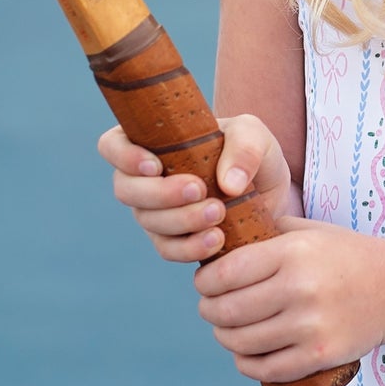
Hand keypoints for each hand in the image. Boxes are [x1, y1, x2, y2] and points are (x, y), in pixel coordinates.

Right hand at [97, 113, 300, 263]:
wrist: (271, 194)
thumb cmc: (252, 155)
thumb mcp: (256, 136)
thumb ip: (245, 147)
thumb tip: (228, 183)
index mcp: (153, 143)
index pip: (113, 145)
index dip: (124, 157)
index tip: (155, 166)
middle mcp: (146, 179)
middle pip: (126, 190)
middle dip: (160, 193)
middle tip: (198, 189)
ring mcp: (155, 213)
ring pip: (148, 221)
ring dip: (181, 220)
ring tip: (219, 212)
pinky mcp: (174, 241)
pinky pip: (169, 250)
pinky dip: (191, 248)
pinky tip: (216, 240)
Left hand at [193, 221, 384, 381]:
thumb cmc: (346, 256)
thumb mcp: (309, 231)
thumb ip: (266, 233)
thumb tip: (217, 241)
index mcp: (293, 253)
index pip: (225, 273)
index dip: (205, 281)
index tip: (205, 283)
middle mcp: (300, 289)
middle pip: (227, 311)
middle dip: (209, 310)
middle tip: (211, 307)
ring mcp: (310, 326)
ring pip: (241, 343)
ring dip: (225, 337)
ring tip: (228, 329)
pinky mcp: (319, 355)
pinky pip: (264, 368)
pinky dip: (246, 363)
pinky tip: (246, 353)